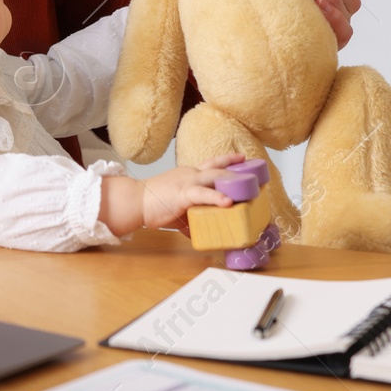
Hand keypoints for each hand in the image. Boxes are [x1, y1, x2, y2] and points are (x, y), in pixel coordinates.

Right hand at [99, 152, 246, 236]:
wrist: (135, 201)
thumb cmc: (153, 205)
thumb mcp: (177, 210)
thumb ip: (189, 218)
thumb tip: (197, 233)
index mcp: (189, 176)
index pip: (212, 164)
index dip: (228, 161)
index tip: (243, 158)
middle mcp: (190, 174)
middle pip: (218, 168)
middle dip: (237, 169)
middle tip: (255, 171)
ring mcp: (187, 182)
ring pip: (214, 177)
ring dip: (233, 181)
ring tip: (250, 185)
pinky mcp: (182, 194)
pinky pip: (203, 194)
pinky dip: (216, 198)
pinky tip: (228, 202)